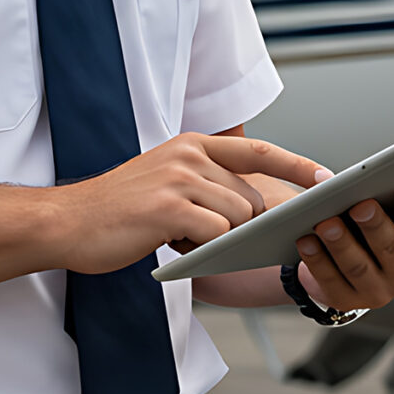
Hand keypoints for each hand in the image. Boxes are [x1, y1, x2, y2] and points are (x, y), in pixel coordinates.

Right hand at [48, 132, 327, 275]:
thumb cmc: (117, 211)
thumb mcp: (165, 180)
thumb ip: (205, 182)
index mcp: (192, 144)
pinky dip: (203, 249)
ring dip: (217, 239)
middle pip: (252, 197)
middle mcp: (190, 155)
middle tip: (200, 234)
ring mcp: (180, 179)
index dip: (297, 165)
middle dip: (241, 225)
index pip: (259, 150)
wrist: (66, 223)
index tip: (327, 178)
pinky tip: (172, 245)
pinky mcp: (169, 208)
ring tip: (177, 237)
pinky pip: (216, 234)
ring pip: (238, 217)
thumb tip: (251, 208)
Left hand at [296, 175, 393, 310]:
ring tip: (326, 220)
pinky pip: (329, 280)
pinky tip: (306, 238)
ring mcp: (376, 292)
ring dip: (342, 243)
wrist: (364, 264)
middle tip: (361, 203)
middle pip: (391, 250)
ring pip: (358, 267)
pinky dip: (317, 259)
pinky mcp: (344, 300)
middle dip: (376, 226)